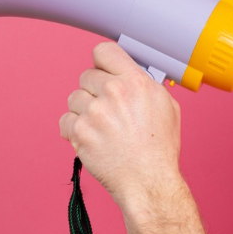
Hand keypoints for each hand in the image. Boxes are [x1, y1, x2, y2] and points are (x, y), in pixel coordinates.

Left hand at [60, 41, 183, 208]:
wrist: (149, 181)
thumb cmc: (160, 149)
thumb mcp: (167, 107)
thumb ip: (147, 85)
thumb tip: (133, 76)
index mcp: (136, 82)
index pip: (104, 52)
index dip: (103, 62)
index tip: (104, 71)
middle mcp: (113, 93)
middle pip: (87, 76)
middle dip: (95, 91)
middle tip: (107, 110)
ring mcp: (94, 113)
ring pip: (74, 98)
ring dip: (84, 111)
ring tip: (101, 127)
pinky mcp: (80, 133)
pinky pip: (65, 121)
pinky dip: (73, 130)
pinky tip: (90, 137)